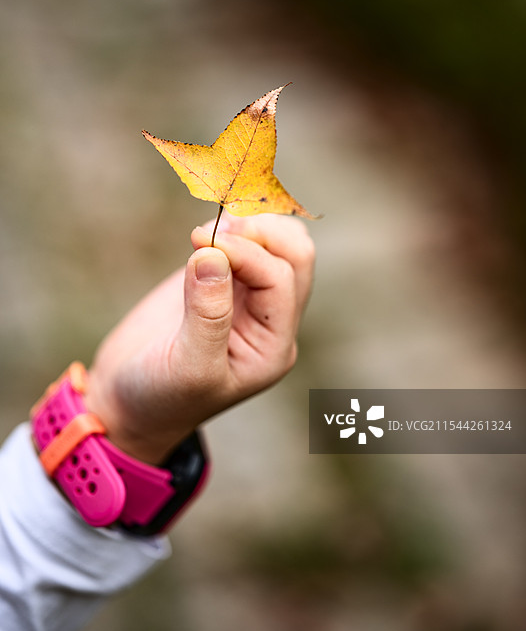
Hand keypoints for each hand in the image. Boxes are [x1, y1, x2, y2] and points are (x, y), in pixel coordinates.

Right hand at [84, 213, 314, 463]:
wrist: (127, 404)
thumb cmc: (160, 398)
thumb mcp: (188, 367)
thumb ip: (207, 314)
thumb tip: (214, 254)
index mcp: (273, 345)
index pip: (279, 279)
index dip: (246, 253)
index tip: (200, 242)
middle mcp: (270, 319)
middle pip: (294, 254)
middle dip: (259, 231)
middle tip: (213, 229)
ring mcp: (248, 298)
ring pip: (277, 243)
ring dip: (250, 225)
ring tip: (208, 229)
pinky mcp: (220, 282)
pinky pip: (246, 244)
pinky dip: (231, 228)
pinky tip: (201, 234)